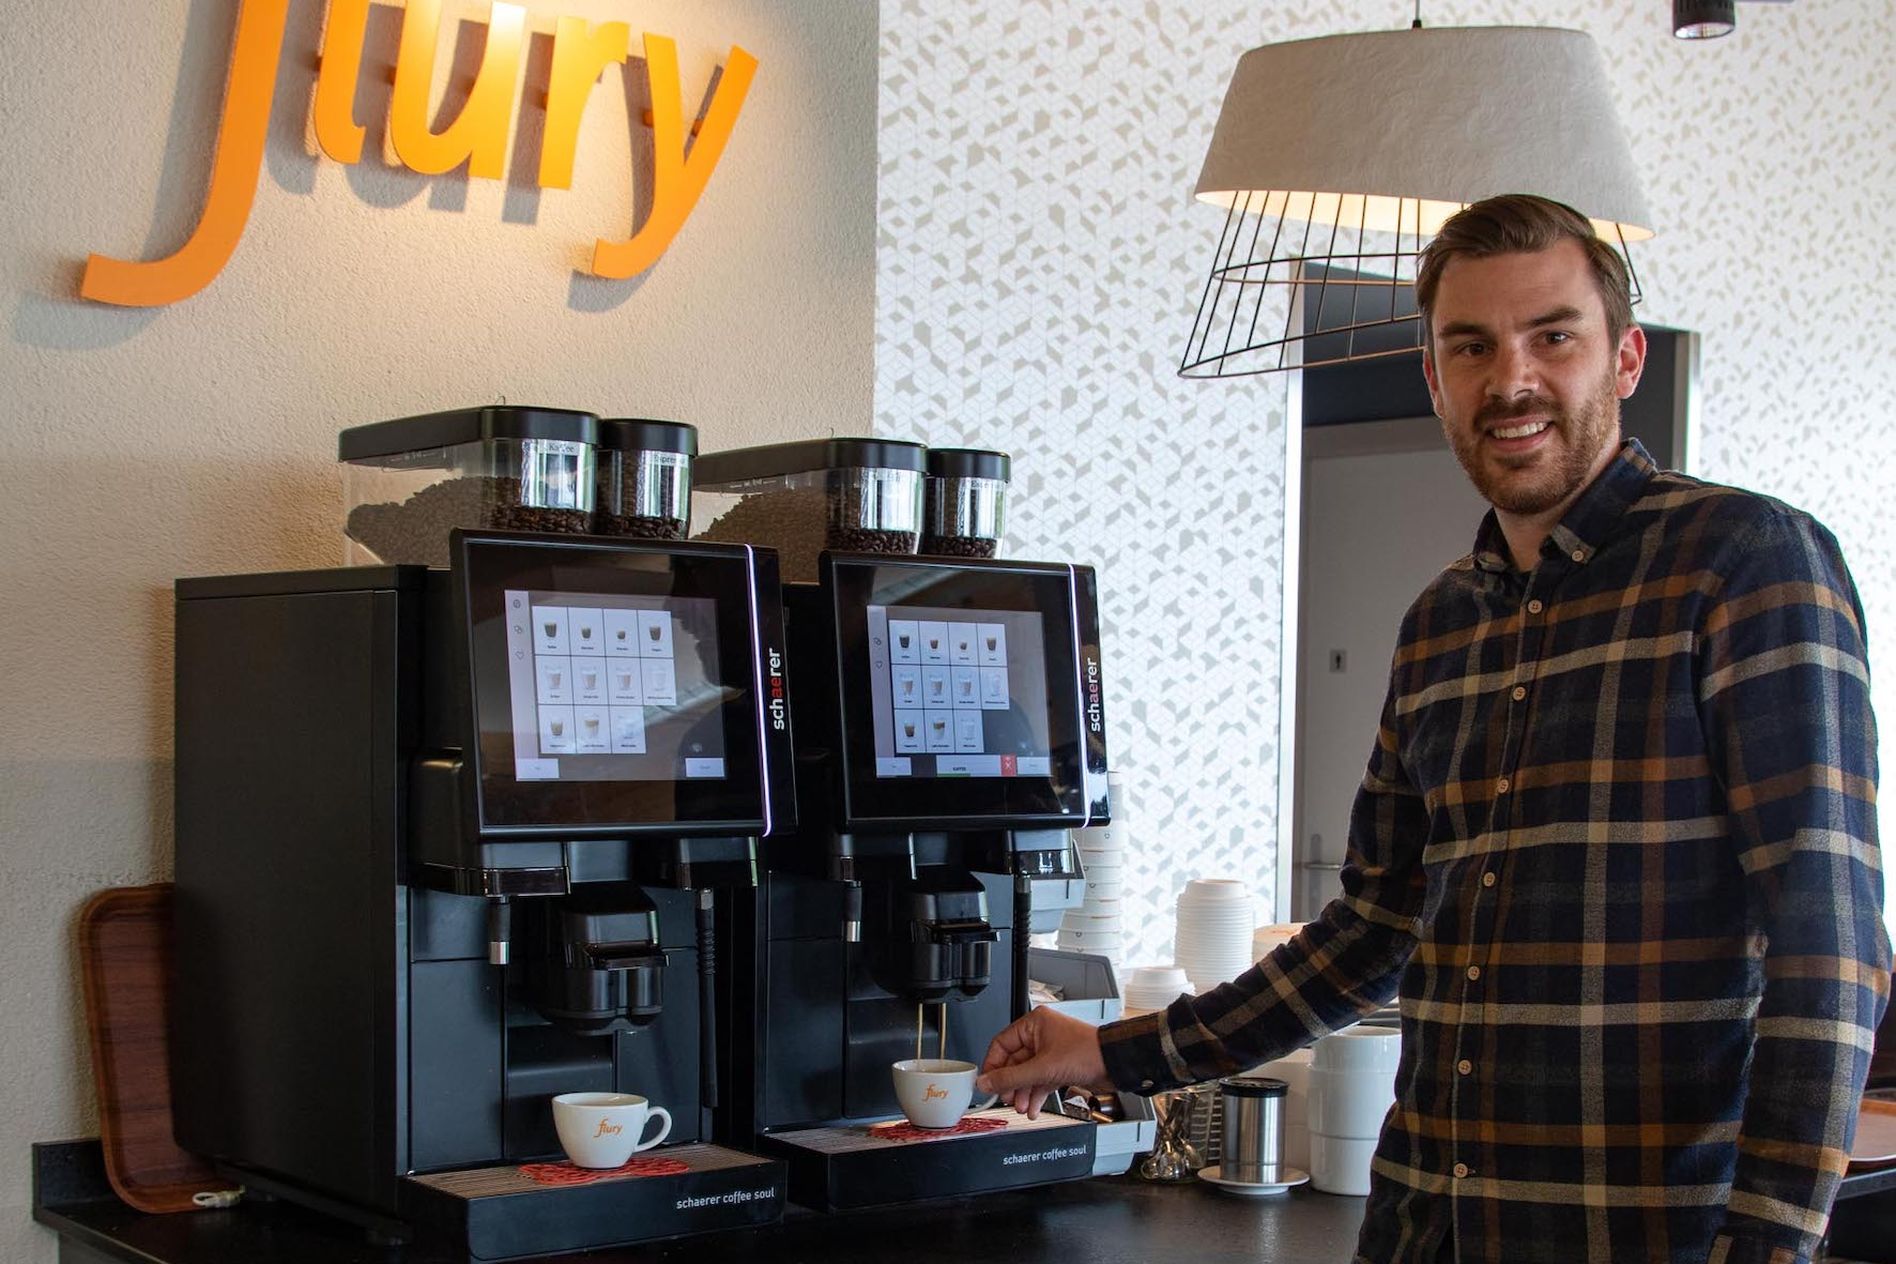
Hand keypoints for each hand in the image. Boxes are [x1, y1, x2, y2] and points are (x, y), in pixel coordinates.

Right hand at [976, 1007, 1112, 1117]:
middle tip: (1006, 1098)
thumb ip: (1010, 1078)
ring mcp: (1050, 1051)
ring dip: (1023, 1092)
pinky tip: (1032, 1107)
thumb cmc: (1087, 1053)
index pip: (1001, 1044)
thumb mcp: (1042, 1068)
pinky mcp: (1059, 1065)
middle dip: (1011, 1084)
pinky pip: (1040, 1080)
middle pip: (1014, 1062)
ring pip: (1027, 1074)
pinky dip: (1035, 1094)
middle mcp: (1041, 1035)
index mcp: (1034, 1024)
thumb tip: (986, 1082)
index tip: (987, 1083)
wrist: (1115, 1064)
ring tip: (1021, 1107)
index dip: (992, 1065)